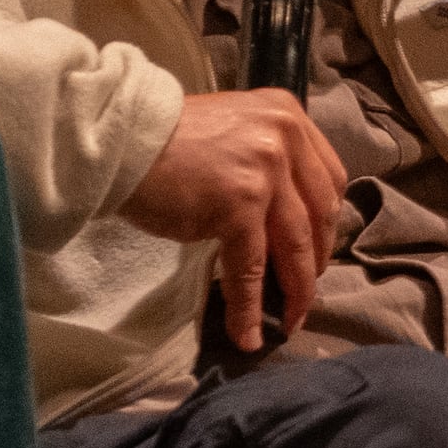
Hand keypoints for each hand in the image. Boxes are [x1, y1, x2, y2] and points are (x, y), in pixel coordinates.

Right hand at [121, 90, 345, 352]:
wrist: (118, 139)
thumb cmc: (167, 140)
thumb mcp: (235, 131)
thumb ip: (267, 160)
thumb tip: (285, 218)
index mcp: (288, 115)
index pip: (329, 179)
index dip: (326, 223)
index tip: (317, 251)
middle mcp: (285, 137)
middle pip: (319, 214)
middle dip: (315, 262)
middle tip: (304, 295)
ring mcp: (265, 171)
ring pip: (293, 246)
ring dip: (295, 292)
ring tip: (289, 321)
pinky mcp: (239, 204)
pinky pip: (251, 268)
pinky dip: (249, 305)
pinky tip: (246, 332)